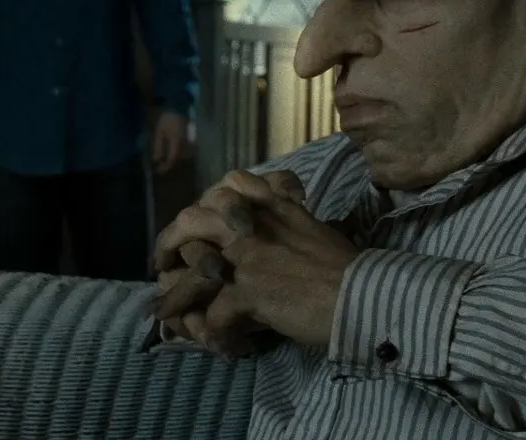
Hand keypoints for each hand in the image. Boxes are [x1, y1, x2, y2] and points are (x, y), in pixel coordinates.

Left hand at [151, 111, 193, 175]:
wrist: (177, 106)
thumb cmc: (166, 119)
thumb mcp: (159, 132)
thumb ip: (158, 147)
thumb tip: (156, 161)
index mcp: (177, 143)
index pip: (172, 160)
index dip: (165, 167)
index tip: (157, 172)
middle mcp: (184, 144)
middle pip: (177, 159)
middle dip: (168, 165)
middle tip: (158, 169)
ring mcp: (187, 141)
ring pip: (179, 156)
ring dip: (171, 161)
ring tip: (162, 163)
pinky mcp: (186, 138)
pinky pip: (180, 150)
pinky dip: (173, 154)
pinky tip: (167, 154)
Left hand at [152, 170, 357, 350]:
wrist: (363, 294)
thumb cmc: (346, 266)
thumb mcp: (314, 229)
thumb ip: (288, 222)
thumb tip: (279, 228)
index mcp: (272, 207)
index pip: (228, 183)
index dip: (207, 201)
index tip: (199, 221)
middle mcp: (254, 226)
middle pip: (193, 217)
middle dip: (170, 239)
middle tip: (162, 261)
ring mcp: (249, 259)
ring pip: (192, 267)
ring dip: (177, 294)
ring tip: (167, 313)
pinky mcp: (250, 293)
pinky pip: (214, 314)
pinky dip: (213, 333)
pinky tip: (220, 343)